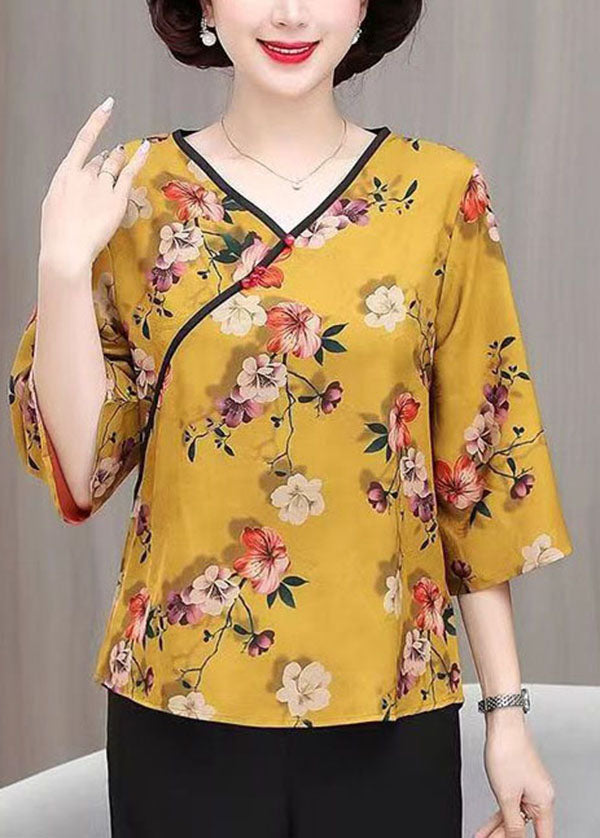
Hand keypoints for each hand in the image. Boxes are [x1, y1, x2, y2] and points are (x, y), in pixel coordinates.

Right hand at [39, 96, 149, 273]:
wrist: (66, 250)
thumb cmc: (57, 233)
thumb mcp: (54, 204)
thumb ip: (67, 189)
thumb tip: (75, 183)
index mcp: (65, 175)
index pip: (83, 141)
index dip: (97, 122)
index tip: (107, 108)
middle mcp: (84, 175)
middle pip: (100, 160)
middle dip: (106, 160)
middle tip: (111, 160)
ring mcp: (102, 186)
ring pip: (115, 164)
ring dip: (120, 158)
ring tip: (123, 154)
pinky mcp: (117, 199)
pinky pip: (130, 174)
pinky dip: (139, 160)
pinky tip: (146, 149)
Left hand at [475, 710, 554, 836]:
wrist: (503, 723)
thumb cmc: (507, 751)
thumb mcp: (507, 796)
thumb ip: (513, 823)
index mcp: (544, 801)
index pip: (542, 835)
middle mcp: (540, 795)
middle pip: (525, 827)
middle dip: (505, 836)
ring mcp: (528, 787)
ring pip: (514, 815)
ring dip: (498, 828)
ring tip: (483, 837)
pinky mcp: (518, 779)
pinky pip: (510, 803)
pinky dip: (499, 814)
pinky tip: (487, 825)